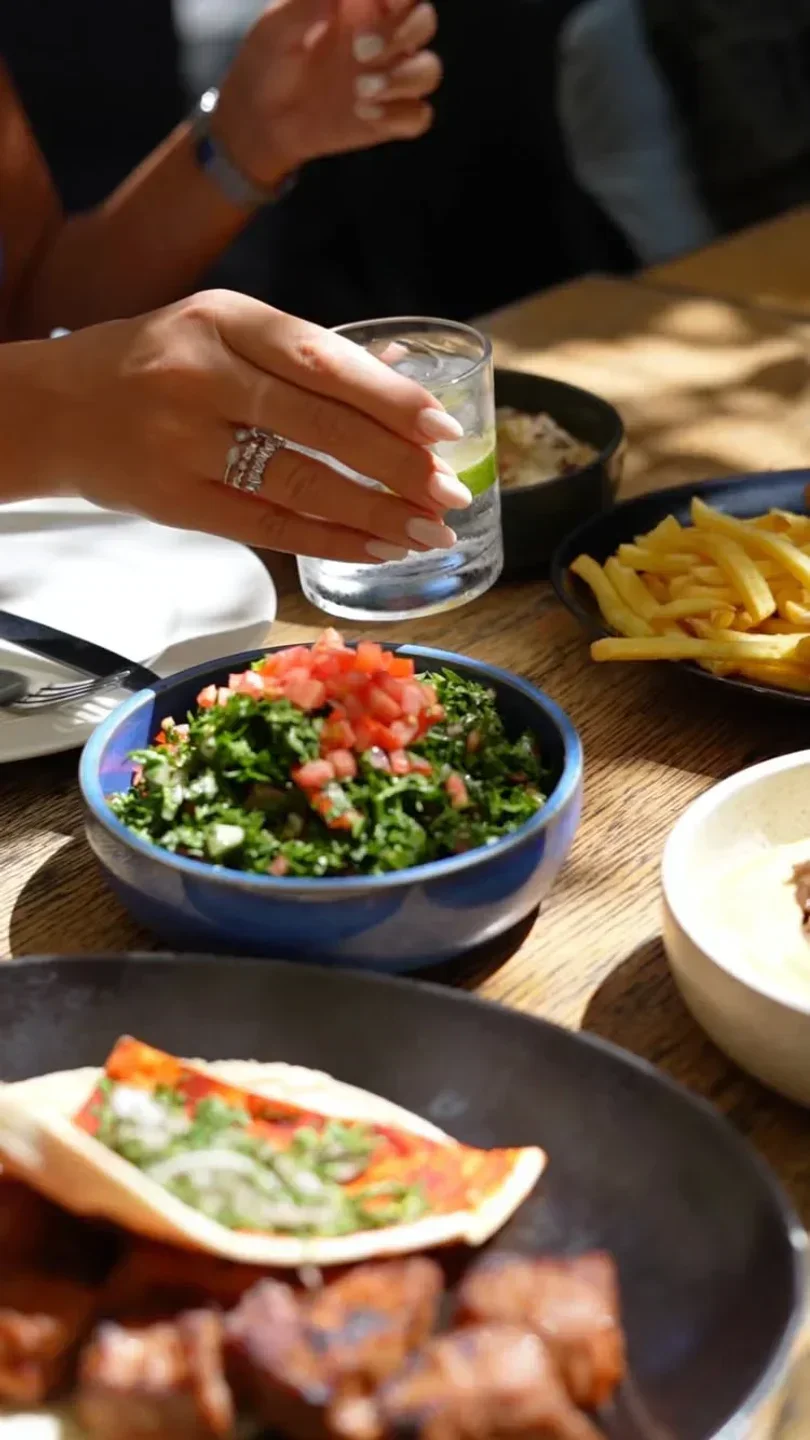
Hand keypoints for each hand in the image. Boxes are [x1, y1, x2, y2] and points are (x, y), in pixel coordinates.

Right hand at [36, 290, 469, 561]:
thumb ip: (306, 352)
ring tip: (427, 532)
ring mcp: (185, 442)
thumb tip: (402, 371)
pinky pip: (267, 528)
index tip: (444, 431)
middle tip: (451, 493)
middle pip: (320, 425)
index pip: (324, 360)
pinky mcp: (175, 501)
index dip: (391, 398)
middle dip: (397, 466)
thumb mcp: (223, 330)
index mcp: (225, 320)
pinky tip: (375, 549)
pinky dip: (328, 542)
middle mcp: (204, 376)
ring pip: (299, 483)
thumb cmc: (155, 363)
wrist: (55, 409)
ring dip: (374, 513)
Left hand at [214, 0, 440, 183]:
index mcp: (363, 4)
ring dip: (404, 79)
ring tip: (361, 90)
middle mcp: (384, 36)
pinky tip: (364, 114)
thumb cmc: (269, 60)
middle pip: (425, 21)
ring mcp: (389, 78)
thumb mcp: (277, 27)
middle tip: (360, 50)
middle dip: (402, 34)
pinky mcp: (389, 118)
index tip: (386, 1)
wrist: (261, 119)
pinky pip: (418, 116)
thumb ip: (305, 4)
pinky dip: (399, 116)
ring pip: (428, 70)